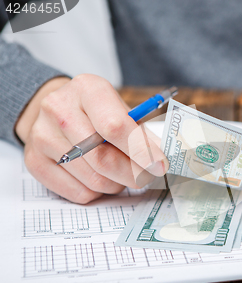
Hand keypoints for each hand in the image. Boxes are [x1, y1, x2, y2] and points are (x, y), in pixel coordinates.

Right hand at [16, 74, 167, 203]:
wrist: (57, 110)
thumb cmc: (99, 112)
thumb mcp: (122, 110)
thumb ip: (143, 133)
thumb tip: (164, 158)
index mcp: (87, 89)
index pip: (115, 126)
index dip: (141, 151)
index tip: (160, 166)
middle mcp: (59, 109)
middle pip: (102, 158)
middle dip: (132, 174)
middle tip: (146, 177)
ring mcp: (42, 136)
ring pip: (93, 180)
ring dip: (117, 184)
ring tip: (122, 174)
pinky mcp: (34, 161)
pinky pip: (78, 192)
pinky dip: (99, 192)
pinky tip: (101, 177)